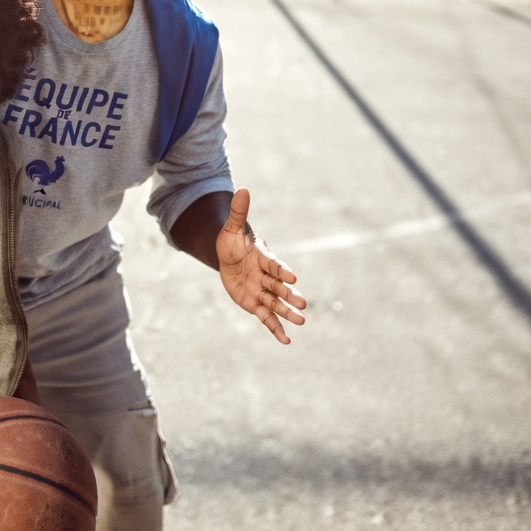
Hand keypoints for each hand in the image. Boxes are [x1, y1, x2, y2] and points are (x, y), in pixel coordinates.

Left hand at [216, 188, 305, 343]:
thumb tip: (242, 189)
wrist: (228, 256)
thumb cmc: (232, 240)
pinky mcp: (255, 303)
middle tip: (302, 304)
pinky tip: (286, 340)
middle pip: (279, 287)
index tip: (292, 275)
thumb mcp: (231, 227)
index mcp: (263, 258)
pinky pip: (266, 317)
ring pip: (276, 303)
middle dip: (289, 294)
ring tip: (301, 322)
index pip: (273, 264)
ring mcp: (261, 290)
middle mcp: (266, 276)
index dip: (281, 270)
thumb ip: (238, 211)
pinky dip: (275, 328)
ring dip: (287, 313)